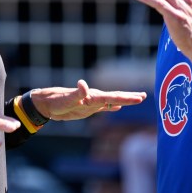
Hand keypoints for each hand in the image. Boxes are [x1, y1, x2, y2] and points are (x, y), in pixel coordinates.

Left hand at [31, 79, 146, 120]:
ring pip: (112, 101)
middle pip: (115, 97)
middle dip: (130, 97)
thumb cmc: (56, 101)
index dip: (127, 98)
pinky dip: (112, 107)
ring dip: (124, 100)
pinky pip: (103, 107)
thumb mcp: (66, 99)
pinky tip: (117, 108)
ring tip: (137, 98)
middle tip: (145, 95)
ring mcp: (91, 103)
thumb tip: (83, 84)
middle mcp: (94, 98)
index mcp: (92, 96)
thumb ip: (76, 93)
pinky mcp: (87, 108)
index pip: (113, 97)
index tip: (140, 97)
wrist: (46, 103)